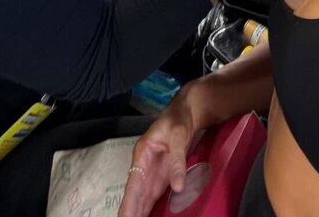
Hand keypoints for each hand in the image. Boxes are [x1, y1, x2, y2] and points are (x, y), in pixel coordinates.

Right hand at [119, 93, 195, 216]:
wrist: (189, 111)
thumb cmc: (179, 119)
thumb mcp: (178, 136)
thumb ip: (177, 161)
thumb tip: (177, 187)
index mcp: (142, 155)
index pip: (133, 185)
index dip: (129, 204)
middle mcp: (144, 166)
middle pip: (135, 195)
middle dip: (130, 212)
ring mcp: (153, 173)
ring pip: (143, 198)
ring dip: (139, 212)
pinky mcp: (163, 176)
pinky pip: (153, 197)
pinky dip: (148, 209)